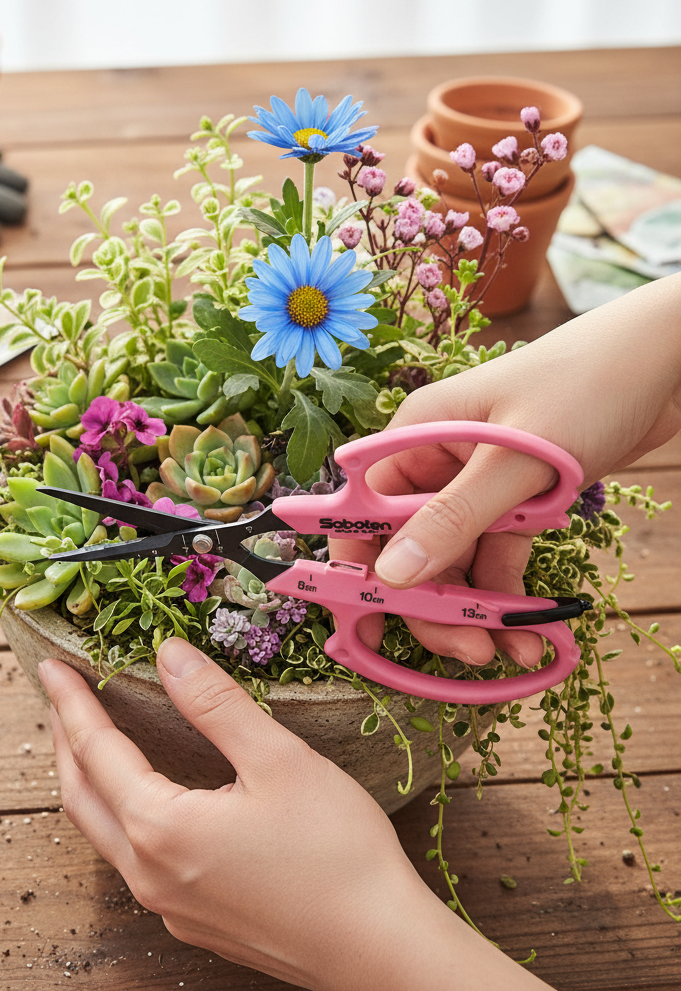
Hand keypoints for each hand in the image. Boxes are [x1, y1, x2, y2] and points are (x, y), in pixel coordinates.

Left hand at [39, 639, 553, 990]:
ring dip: (86, 779)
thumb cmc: (336, 854)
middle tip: (60, 696)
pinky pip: (131, 860)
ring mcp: (169, 905)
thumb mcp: (277, 760)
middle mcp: (150, 874)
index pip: (95, 750)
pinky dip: (117, 813)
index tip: (52, 667)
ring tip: (88, 739)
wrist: (380, 950)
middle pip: (80, 796)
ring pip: (102, 832)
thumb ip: (214, 703)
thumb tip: (167, 653)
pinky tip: (140, 798)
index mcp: (161, 828)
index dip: (71, 703)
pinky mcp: (194, 921)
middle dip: (64, 740)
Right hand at [343, 274, 680, 667]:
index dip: (359, 569)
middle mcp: (433, 464)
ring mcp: (474, 486)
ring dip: (473, 609)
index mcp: (414, 437)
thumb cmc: (586, 385)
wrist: (667, 361)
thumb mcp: (517, 458)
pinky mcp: (514, 503)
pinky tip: (526, 631)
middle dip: (431, 602)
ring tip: (504, 648)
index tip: (369, 625)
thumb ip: (454, 518)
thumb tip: (391, 576)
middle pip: (408, 548)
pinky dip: (506, 595)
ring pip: (453, 562)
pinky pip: (496, 559)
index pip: (362, 512)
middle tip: (465, 648)